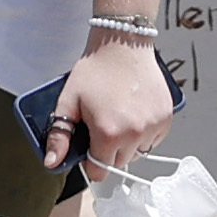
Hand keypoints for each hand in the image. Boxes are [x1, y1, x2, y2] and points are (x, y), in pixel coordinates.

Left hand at [49, 32, 178, 172]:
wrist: (123, 45)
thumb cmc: (95, 71)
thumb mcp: (69, 100)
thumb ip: (60, 135)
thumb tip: (51, 163)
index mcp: (108, 133)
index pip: (100, 171)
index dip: (91, 162)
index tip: (90, 145)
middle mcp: (134, 134)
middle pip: (119, 163)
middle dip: (109, 150)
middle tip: (103, 124)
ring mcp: (152, 126)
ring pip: (138, 152)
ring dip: (128, 143)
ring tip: (120, 117)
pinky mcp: (165, 118)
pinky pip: (153, 139)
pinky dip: (144, 133)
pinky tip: (135, 113)